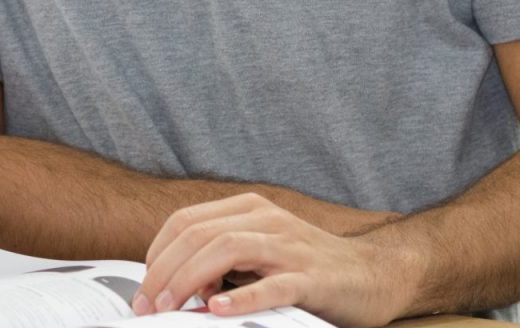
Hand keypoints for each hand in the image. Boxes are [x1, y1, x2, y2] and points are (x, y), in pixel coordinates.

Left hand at [133, 193, 418, 327]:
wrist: (376, 276)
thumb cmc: (309, 268)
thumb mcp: (259, 255)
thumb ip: (221, 262)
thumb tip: (177, 288)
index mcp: (248, 210)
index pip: (185, 222)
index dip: (156, 255)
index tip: (143, 291)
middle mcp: (267, 220)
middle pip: (198, 235)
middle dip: (163, 272)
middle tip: (147, 306)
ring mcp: (290, 247)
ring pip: (227, 249)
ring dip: (190, 280)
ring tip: (171, 307)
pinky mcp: (313, 278)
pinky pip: (273, 285)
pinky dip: (242, 297)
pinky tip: (219, 310)